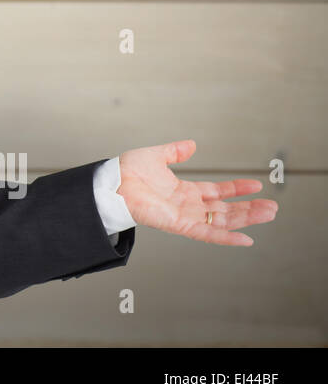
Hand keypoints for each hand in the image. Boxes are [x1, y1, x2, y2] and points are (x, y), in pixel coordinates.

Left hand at [117, 140, 277, 245]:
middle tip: (273, 207)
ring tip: (269, 214)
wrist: (111, 182)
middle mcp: (186, 205)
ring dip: (246, 219)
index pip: (216, 191)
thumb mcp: (156, 156)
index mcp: (183, 190)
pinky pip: (206, 233)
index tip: (257, 185)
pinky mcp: (178, 225)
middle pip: (225, 209)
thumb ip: (175, 151)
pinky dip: (226, 237)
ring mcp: (184, 216)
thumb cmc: (127, 171)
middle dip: (249, 208)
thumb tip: (192, 144)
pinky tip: (246, 239)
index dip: (236, 189)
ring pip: (222, 221)